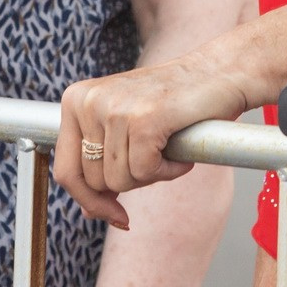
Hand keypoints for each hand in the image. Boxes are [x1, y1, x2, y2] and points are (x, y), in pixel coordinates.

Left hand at [56, 54, 252, 229]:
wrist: (220, 72)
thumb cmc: (174, 101)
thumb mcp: (124, 126)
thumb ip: (101, 161)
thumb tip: (86, 210)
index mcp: (76, 99)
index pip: (65, 170)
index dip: (90, 202)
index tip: (115, 214)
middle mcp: (88, 101)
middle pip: (94, 182)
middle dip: (130, 182)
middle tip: (156, 158)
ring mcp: (114, 109)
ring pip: (121, 181)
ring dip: (152, 174)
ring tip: (169, 147)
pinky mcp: (143, 120)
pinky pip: (145, 172)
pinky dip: (169, 170)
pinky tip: (181, 150)